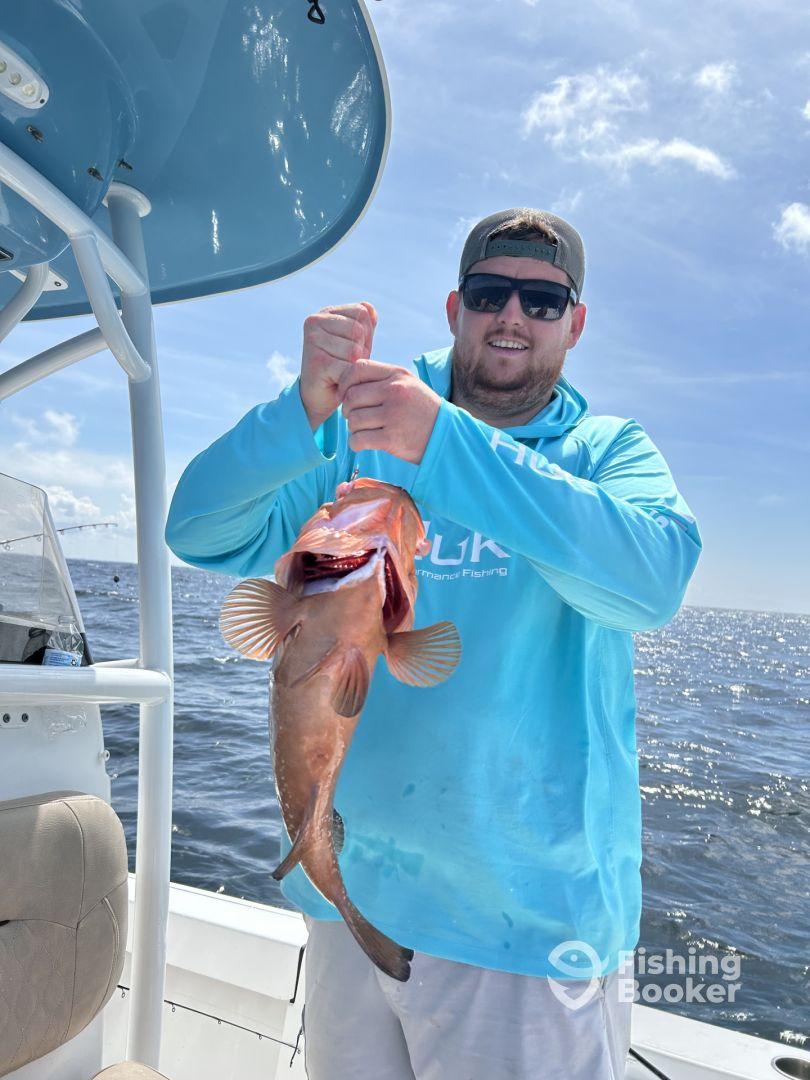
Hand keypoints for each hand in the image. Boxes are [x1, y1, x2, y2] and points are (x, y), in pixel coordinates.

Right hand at [300, 303, 376, 429]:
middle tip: (345, 362)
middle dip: (361, 351)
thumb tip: (370, 309)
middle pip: (359, 331)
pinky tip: (338, 381)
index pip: (362, 312)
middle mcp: (315, 321)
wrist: (319, 396)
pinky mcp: (316, 361)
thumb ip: (366, 323)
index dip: (366, 334)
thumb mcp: (357, 341)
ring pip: (355, 350)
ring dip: (354, 366)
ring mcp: (313, 340)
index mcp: (326, 312)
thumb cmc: (341, 365)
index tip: (350, 347)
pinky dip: (349, 379)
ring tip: (341, 370)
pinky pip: (348, 368)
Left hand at [338, 359, 441, 464]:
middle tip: (355, 417)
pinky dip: (355, 443)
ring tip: (364, 430)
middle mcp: (395, 392)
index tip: (346, 394)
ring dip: (353, 428)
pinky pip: (358, 440)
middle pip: (351, 397)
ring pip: (353, 420)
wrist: (446, 436)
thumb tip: (348, 383)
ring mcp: (393, 415)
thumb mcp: (408, 385)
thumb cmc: (422, 411)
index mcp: (397, 375)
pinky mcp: (391, 439)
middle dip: (348, 409)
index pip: (358, 369)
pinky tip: (363, 443)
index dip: (345, 382)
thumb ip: (382, 379)